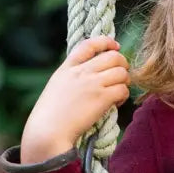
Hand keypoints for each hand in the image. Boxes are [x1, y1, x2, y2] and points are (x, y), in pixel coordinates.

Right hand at [20, 36, 129, 162]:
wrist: (48, 130)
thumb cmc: (50, 115)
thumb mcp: (57, 86)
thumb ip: (73, 76)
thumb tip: (91, 73)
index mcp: (68, 67)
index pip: (90, 44)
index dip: (106, 42)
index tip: (115, 47)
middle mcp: (81, 72)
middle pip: (114, 57)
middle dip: (123, 64)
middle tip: (121, 76)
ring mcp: (92, 84)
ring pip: (122, 72)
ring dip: (125, 82)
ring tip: (118, 92)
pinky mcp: (101, 98)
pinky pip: (123, 89)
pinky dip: (124, 96)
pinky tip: (116, 103)